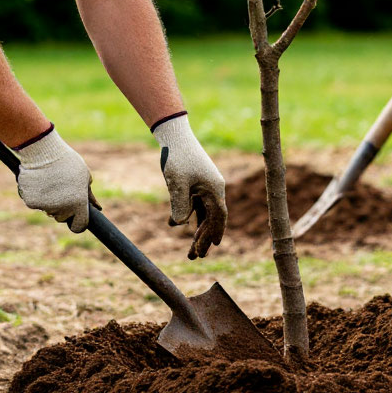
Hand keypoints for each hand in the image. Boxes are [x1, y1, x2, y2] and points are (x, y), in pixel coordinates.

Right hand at [15, 128, 92, 232]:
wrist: (43, 151)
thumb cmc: (67, 161)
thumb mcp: (84, 176)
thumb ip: (89, 194)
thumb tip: (97, 208)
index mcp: (78, 203)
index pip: (79, 225)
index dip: (78, 222)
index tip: (75, 217)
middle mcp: (62, 208)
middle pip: (62, 218)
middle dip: (62, 208)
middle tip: (61, 189)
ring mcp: (45, 207)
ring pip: (48, 210)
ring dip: (49, 201)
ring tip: (49, 182)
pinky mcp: (30, 202)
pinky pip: (34, 204)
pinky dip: (35, 196)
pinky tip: (38, 182)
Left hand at [152, 114, 226, 258]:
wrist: (174, 135)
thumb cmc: (177, 157)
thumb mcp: (176, 183)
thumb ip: (179, 205)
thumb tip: (179, 225)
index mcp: (214, 189)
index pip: (218, 217)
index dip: (214, 233)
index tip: (210, 248)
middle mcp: (213, 189)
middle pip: (212, 219)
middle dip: (204, 238)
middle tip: (196, 257)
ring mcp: (205, 186)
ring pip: (203, 213)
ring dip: (196, 230)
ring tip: (190, 249)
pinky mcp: (195, 183)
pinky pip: (194, 204)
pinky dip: (187, 214)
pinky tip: (173, 223)